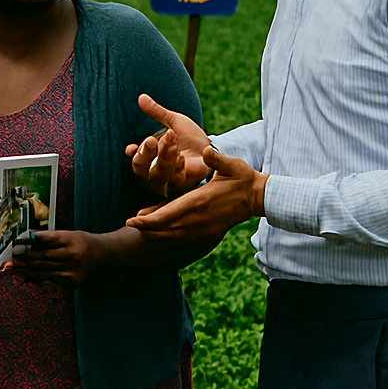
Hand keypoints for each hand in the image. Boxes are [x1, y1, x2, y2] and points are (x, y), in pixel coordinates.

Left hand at [8, 230, 104, 286]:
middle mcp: (73, 255)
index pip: (45, 240)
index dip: (28, 242)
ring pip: (43, 270)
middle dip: (23, 259)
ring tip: (12, 269)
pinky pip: (51, 279)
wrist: (110, 257)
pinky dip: (37, 277)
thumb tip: (28, 240)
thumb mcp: (71, 235)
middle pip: (41, 257)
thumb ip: (51, 239)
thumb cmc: (87, 243)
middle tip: (9, 259)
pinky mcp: (74, 282)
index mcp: (71, 239)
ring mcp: (73, 270)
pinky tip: (26, 276)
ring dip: (25, 270)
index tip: (15, 244)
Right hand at [124, 94, 210, 196]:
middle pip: (140, 172)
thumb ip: (157, 112)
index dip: (132, 154)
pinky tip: (180, 157)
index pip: (134, 160)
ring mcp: (169, 179)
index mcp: (150, 157)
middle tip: (151, 141)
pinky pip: (175, 179)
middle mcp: (155, 171)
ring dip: (163, 158)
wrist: (212, 146)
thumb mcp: (173, 122)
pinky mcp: (183, 183)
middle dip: (143, 156)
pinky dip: (175, 167)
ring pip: (157, 176)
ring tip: (172, 142)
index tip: (131, 148)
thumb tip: (142, 97)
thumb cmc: (190, 137)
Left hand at [126, 147, 266, 243]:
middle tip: (129, 224)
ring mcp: (204, 227)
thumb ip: (217, 159)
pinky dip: (168, 237)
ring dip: (156, 234)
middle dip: (146, 228)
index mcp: (200, 201)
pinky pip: (183, 238)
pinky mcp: (207, 231)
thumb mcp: (232, 165)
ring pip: (173, 236)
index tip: (132, 218)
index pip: (169, 213)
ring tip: (139, 229)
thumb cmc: (242, 178)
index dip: (149, 219)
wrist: (258, 198)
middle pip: (166, 228)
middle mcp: (199, 218)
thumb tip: (206, 150)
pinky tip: (159, 233)